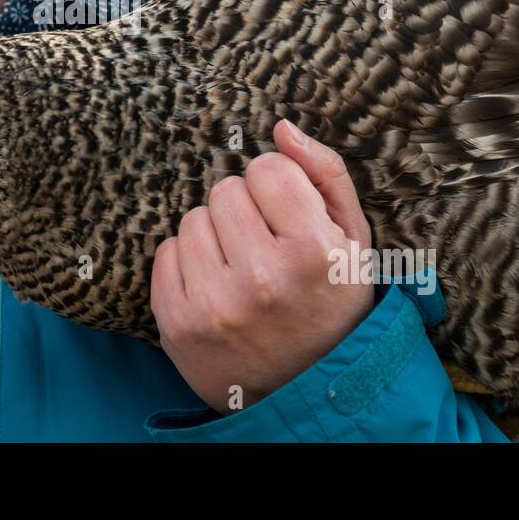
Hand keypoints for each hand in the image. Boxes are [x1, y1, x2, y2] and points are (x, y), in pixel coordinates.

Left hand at [151, 118, 374, 413]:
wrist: (306, 392)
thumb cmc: (332, 303)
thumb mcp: (353, 240)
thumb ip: (325, 174)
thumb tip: (281, 127)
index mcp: (313, 251)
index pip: (266, 168)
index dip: (277, 188)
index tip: (287, 217)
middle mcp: (262, 278)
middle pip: (225, 190)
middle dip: (245, 211)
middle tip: (265, 248)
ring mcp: (215, 304)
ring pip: (192, 219)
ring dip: (214, 236)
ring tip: (241, 269)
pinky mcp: (177, 324)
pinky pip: (165, 253)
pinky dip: (187, 263)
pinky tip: (216, 287)